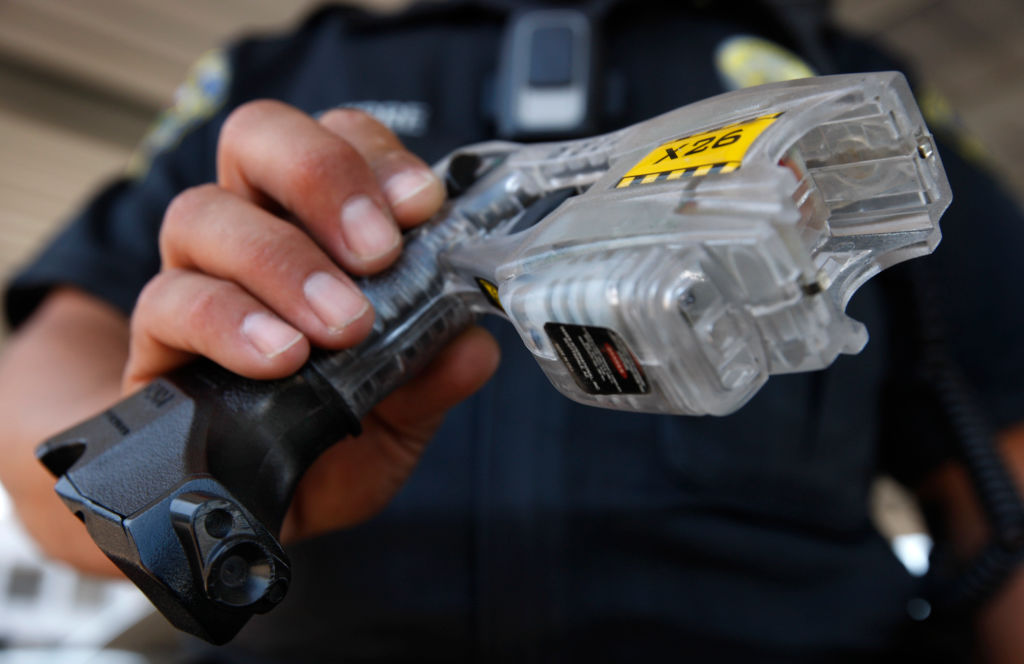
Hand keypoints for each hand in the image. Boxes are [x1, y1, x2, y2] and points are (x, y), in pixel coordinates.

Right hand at [125, 100, 499, 541]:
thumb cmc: (334, 445)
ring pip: (204, 213)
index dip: (378, 158)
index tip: (422, 206)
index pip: (339, 140)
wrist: (268, 513)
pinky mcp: (156, 341)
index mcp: (321, 229)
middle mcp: (254, 234)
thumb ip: (435, 376)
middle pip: (257, 138)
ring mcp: (197, 279)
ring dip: (284, 261)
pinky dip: (230, 322)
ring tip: (341, 325)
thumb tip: (472, 346)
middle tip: (376, 251)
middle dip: (321, 177)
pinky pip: (171, 302)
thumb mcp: (403, 418)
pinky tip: (279, 357)